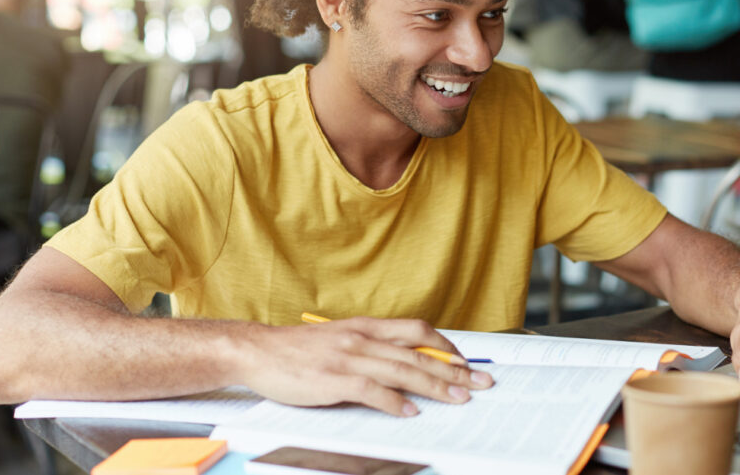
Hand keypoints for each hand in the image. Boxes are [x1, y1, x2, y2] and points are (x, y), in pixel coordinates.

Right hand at [239, 317, 493, 415]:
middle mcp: (363, 338)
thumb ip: (370, 348)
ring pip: (403, 371)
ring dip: (435, 386)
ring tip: (459, 398)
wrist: (258, 350)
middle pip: (419, 353)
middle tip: (480, 382)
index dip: (446, 346)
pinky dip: (395, 402)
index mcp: (366, 326)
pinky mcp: (334, 378)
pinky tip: (411, 412)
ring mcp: (349, 357)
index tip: (466, 361)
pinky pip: (373, 390)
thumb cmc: (298, 350)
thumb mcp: (340, 338)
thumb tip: (404, 363)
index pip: (417, 331)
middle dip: (455, 370)